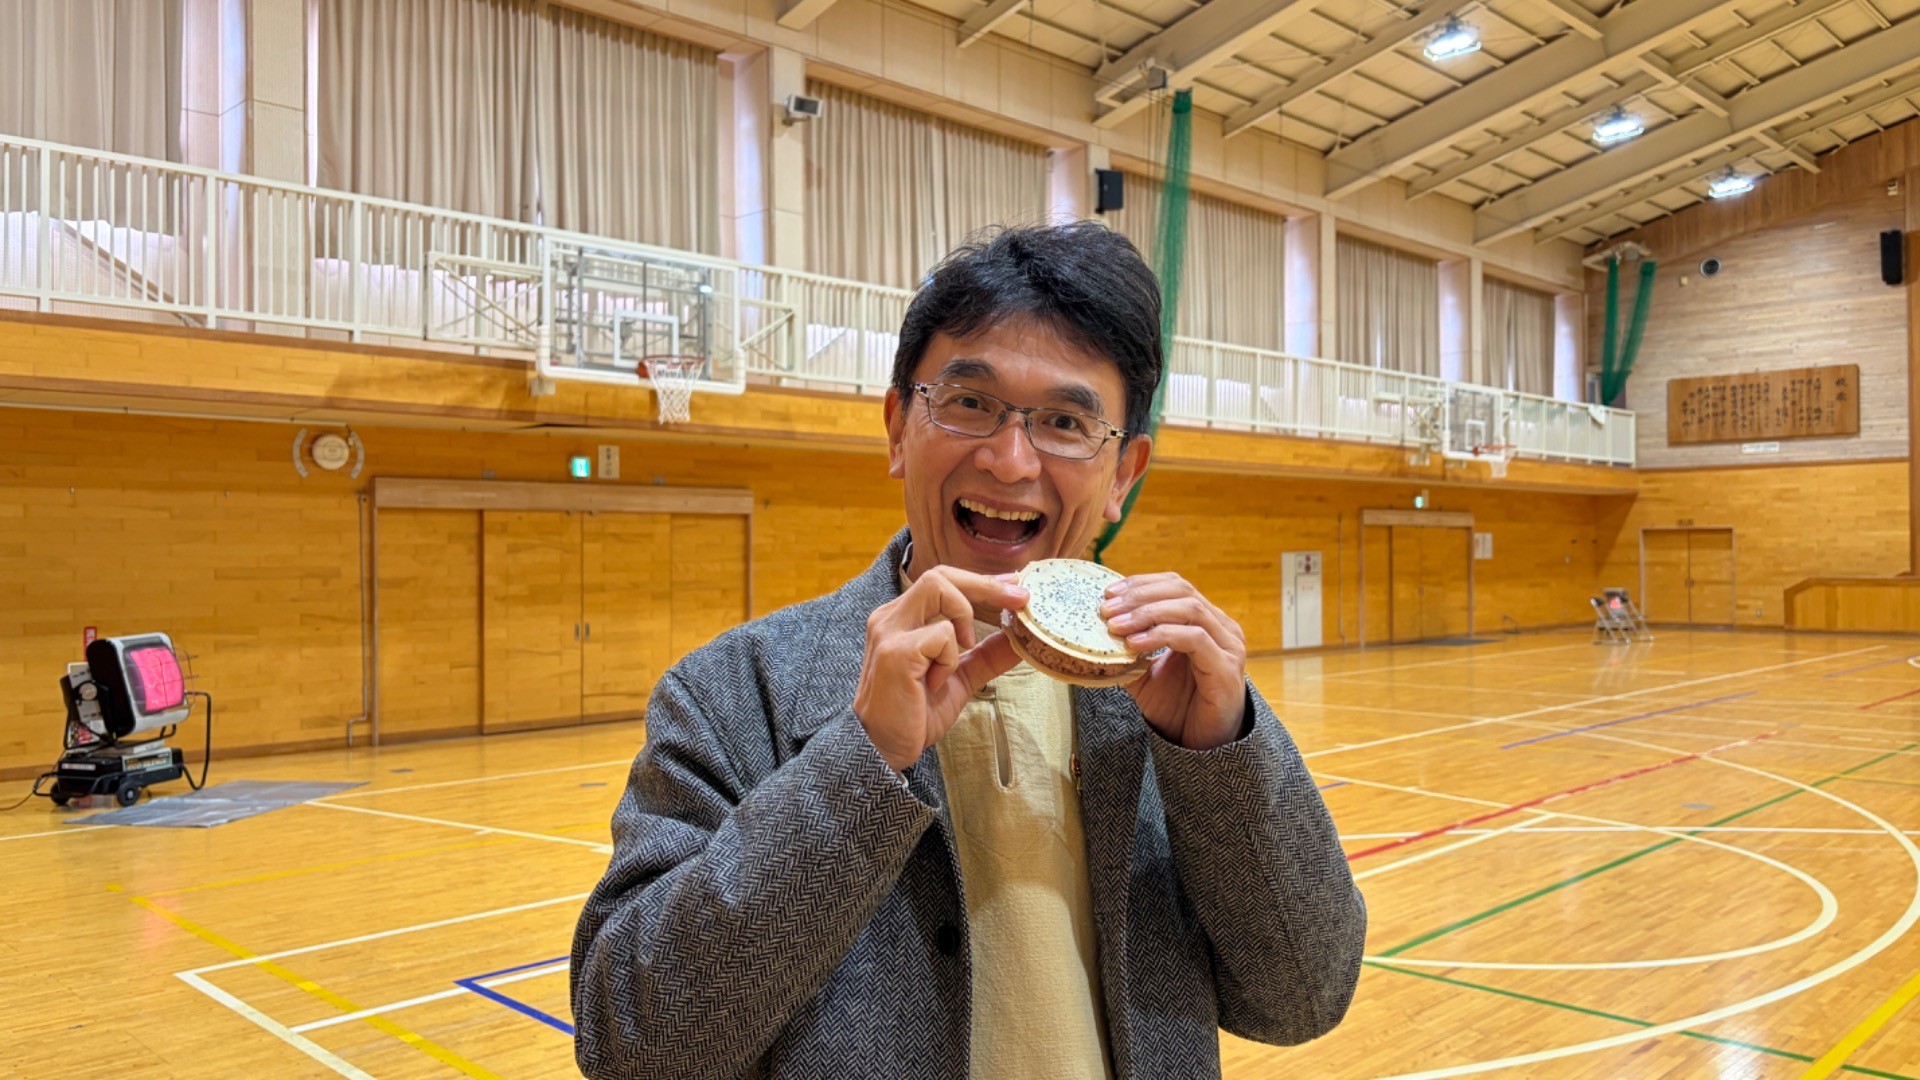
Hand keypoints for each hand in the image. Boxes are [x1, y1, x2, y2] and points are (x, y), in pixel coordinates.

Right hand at [853, 567, 1026, 771]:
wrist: (884, 749)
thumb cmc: (914, 714)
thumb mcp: (959, 678)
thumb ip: (986, 656)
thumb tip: (1021, 640)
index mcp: (902, 618)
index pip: (942, 581)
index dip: (981, 581)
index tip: (1013, 585)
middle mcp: (891, 617)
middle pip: (940, 574)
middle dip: (985, 583)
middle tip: (1019, 598)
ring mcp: (889, 632)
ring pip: (938, 588)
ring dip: (964, 615)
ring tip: (966, 648)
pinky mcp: (896, 652)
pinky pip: (941, 635)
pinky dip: (950, 659)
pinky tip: (935, 683)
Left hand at [1101, 573, 1248, 750]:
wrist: (1201, 747)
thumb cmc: (1178, 708)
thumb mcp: (1144, 674)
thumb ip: (1127, 652)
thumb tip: (1094, 632)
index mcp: (1206, 621)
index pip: (1175, 585)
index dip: (1141, 584)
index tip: (1108, 593)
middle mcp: (1222, 628)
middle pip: (1181, 591)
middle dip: (1139, 596)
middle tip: (1107, 608)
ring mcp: (1228, 646)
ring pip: (1189, 609)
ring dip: (1147, 613)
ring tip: (1115, 626)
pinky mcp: (1227, 668)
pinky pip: (1195, 639)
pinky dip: (1162, 635)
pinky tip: (1136, 644)